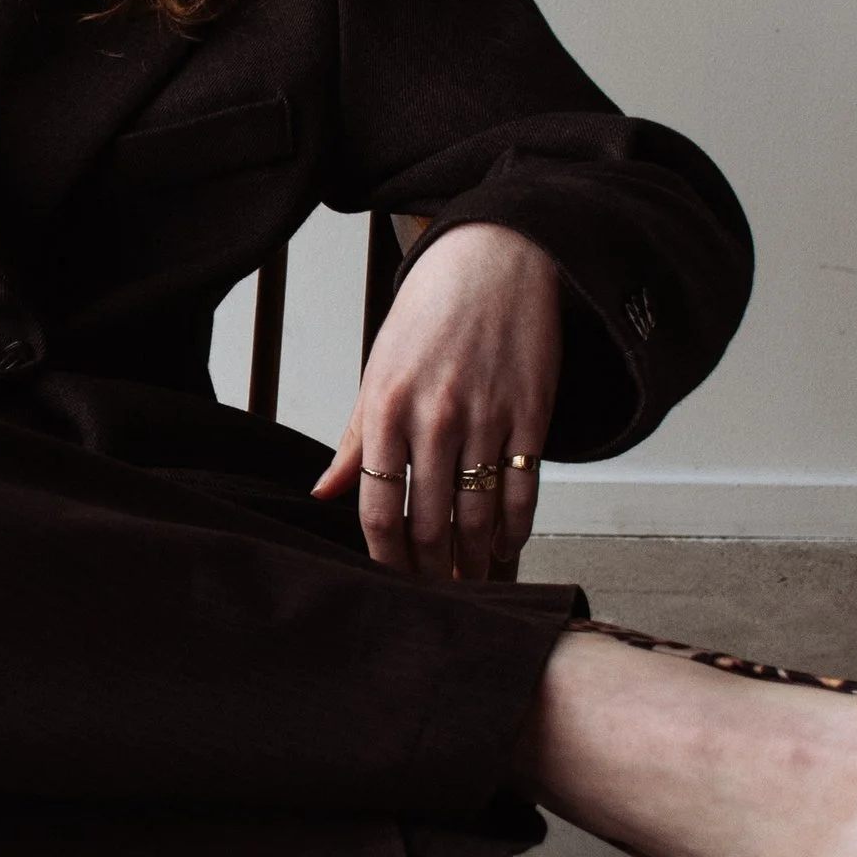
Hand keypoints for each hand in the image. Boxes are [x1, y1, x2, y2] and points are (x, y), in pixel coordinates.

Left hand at [312, 220, 559, 582]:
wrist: (494, 260)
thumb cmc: (428, 316)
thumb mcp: (378, 372)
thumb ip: (355, 440)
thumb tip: (325, 493)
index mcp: (386, 409)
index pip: (379, 510)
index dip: (386, 560)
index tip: (392, 583)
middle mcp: (434, 418)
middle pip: (430, 523)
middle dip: (432, 572)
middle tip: (436, 596)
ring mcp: (486, 418)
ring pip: (479, 515)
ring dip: (475, 559)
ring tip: (472, 581)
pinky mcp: (531, 414)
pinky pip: (524, 490)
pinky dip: (516, 528)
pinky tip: (507, 546)